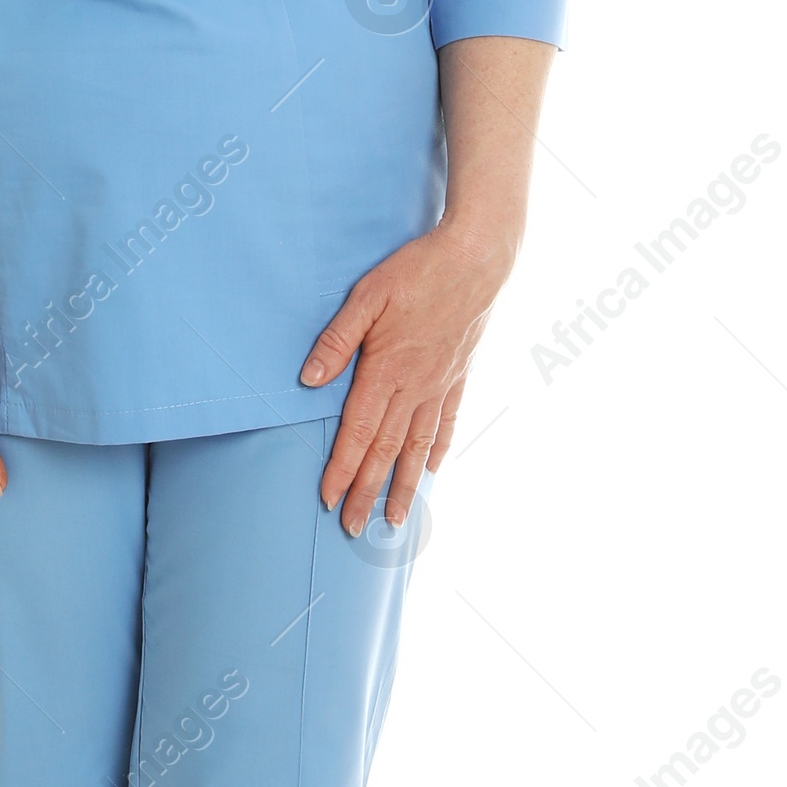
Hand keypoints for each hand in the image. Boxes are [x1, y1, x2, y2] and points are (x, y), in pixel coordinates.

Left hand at [300, 220, 513, 535]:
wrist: (477, 259)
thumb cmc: (417, 271)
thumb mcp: (367, 296)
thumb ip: (337, 340)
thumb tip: (309, 380)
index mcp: (387, 371)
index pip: (359, 433)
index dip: (342, 469)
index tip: (328, 499)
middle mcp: (415, 387)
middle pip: (386, 451)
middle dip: (367, 492)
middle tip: (352, 528)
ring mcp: (440, 385)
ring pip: (417, 447)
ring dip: (404, 485)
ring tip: (394, 520)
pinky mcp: (459, 376)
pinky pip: (447, 423)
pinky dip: (436, 450)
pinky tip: (431, 470)